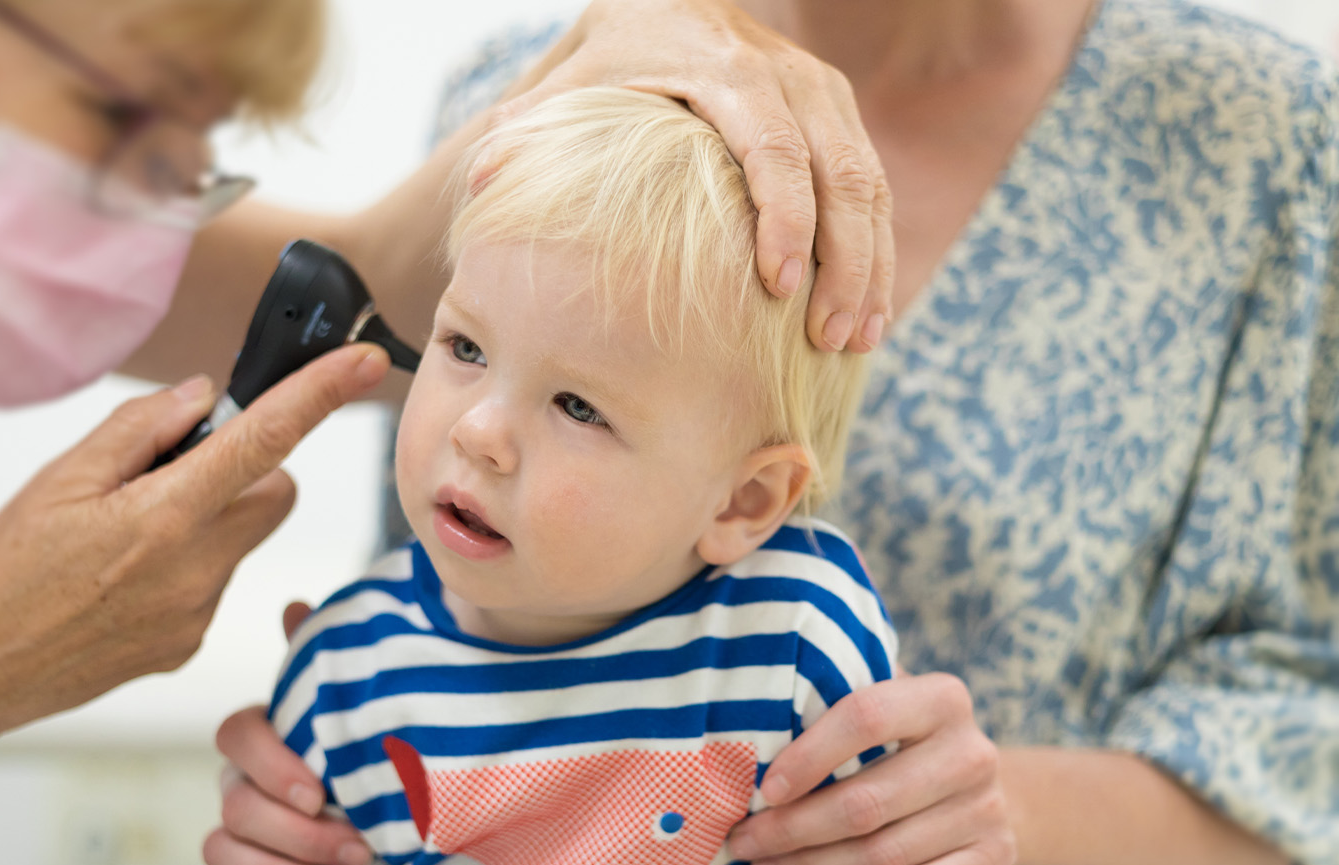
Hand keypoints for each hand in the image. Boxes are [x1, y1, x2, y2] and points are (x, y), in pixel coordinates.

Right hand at [0, 343, 388, 739]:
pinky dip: (184, 567)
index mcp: (166, 515)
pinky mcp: (187, 647)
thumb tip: (205, 398)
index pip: (268, 440)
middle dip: (246, 471)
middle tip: (168, 473)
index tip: (366, 362)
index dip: (322, 394)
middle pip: (275, 493)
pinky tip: (118, 582)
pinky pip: (212, 583)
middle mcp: (198, 568)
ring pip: (240, 539)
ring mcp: (197, 614)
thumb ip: (141, 429)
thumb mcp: (58, 478)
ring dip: (205, 521)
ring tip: (121, 539)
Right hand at [204, 603, 374, 864]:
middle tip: (355, 849)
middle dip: (296, 832)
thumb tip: (295, 605)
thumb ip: (325, 679)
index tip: (319, 791)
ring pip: (222, 852)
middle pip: (236, 802)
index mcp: (268, 746)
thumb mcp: (358, 734)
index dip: (271, 763)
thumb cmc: (368, 791)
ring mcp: (237, 844)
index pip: (238, 734)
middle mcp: (243, 791)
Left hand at [492, 0, 892, 350]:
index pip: (770, 142)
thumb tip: (481, 180)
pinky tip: (869, 316)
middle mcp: (784, 73)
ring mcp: (819, 93)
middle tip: (830, 337)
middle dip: (843, 258)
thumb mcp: (569, 88)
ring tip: (856, 340)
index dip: (782, 215)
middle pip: (838, 169)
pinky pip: (873, 188)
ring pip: (867, 183)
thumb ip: (528, 132)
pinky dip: (875, 253)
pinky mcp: (836, 117)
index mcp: (722, 66)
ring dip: (868, 265)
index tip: (779, 285)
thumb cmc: (606, 67)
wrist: (660, 11)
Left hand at [728, 672, 1015, 864]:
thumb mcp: (880, 704)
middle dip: (793, 827)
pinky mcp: (994, 859)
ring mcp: (988, 809)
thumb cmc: (900, 741)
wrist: (976, 787)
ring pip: (885, 853)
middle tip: (745, 840)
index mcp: (941, 698)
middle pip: (868, 801)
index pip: (866, 718)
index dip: (808, 755)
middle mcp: (972, 752)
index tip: (764, 789)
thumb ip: (832, 699)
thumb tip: (754, 719)